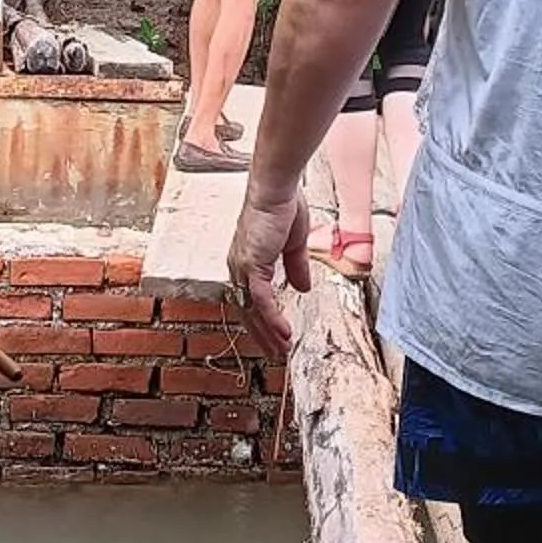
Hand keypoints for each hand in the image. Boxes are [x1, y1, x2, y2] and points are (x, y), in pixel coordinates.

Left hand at [227, 185, 310, 352]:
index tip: (275, 337)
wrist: (277, 189)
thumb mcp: (293, 244)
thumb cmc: (284, 207)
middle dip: (262, 335)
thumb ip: (295, 267)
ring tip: (281, 350)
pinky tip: (283, 333)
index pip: (251, 300)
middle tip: (276, 353)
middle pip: (247, 311)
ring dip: (268, 333)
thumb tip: (302, 288)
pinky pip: (261, 301)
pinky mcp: (251, 266)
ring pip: (253, 311)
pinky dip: (272, 319)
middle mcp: (239, 268)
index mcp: (247, 262)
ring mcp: (242, 268)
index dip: (263, 321)